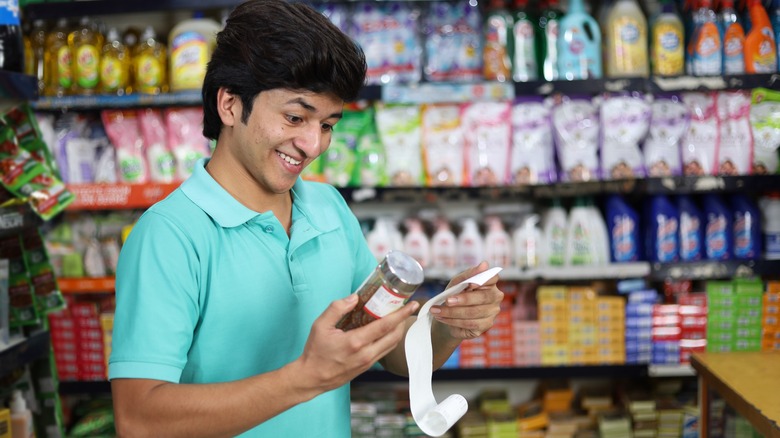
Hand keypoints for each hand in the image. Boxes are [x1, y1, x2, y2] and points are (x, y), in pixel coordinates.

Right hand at [295, 294, 418, 392]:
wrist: (312, 377)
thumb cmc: (315, 351)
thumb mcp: (320, 325)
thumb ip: (337, 308)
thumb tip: (354, 298)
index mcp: (356, 342)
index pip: (385, 326)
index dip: (400, 314)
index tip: (411, 305)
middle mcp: (366, 353)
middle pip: (394, 336)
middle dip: (403, 320)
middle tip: (405, 308)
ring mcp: (368, 362)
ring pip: (392, 345)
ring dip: (398, 330)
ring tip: (397, 317)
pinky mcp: (366, 367)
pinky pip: (384, 351)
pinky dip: (389, 339)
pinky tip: (385, 331)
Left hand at [430, 261, 503, 339]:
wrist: (449, 316)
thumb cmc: (455, 295)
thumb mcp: (457, 283)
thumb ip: (469, 274)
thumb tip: (485, 264)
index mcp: (490, 283)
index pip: (492, 278)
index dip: (483, 280)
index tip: (470, 284)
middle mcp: (495, 297)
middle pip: (483, 297)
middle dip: (463, 299)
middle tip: (447, 300)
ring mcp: (492, 312)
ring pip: (474, 313)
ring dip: (452, 312)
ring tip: (436, 311)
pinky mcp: (485, 326)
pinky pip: (470, 324)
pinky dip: (453, 321)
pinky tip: (442, 318)